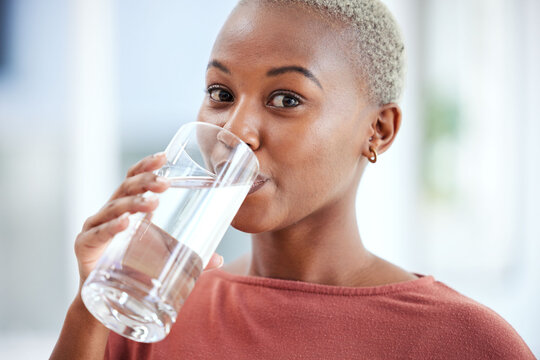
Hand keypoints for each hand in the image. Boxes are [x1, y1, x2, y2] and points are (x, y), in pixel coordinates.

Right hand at [73, 152, 222, 286]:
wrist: (107, 300)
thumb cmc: (133, 269)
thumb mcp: (164, 259)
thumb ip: (190, 257)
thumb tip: (219, 259)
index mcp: (127, 208)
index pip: (134, 178)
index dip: (146, 166)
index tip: (164, 156)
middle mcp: (109, 212)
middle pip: (125, 188)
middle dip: (145, 181)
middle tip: (165, 183)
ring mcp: (95, 227)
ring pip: (113, 207)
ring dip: (133, 203)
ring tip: (153, 203)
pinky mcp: (85, 246)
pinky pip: (98, 234)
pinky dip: (111, 227)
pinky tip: (125, 223)